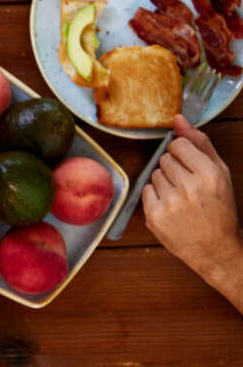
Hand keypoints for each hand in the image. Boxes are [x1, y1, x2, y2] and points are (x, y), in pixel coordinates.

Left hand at [143, 115, 241, 279]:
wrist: (215, 248)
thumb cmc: (219, 209)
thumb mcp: (219, 173)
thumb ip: (200, 143)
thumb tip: (178, 118)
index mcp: (209, 174)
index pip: (178, 145)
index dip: (182, 154)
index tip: (190, 166)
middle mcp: (189, 187)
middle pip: (164, 159)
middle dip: (174, 169)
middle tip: (187, 186)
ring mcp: (170, 203)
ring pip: (154, 174)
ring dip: (164, 183)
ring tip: (181, 197)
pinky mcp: (155, 216)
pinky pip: (146, 191)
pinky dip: (155, 197)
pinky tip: (171, 207)